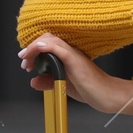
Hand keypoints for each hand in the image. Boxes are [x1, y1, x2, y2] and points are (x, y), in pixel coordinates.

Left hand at [16, 32, 132, 115]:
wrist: (107, 95)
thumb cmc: (90, 89)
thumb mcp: (63, 85)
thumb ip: (49, 82)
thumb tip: (34, 81)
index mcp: (68, 55)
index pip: (49, 43)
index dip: (34, 49)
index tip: (27, 63)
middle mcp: (70, 51)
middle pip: (48, 37)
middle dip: (32, 48)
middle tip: (24, 62)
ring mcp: (73, 54)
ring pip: (50, 40)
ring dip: (34, 48)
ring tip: (26, 61)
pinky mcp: (75, 60)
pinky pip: (59, 48)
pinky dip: (46, 46)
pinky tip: (37, 49)